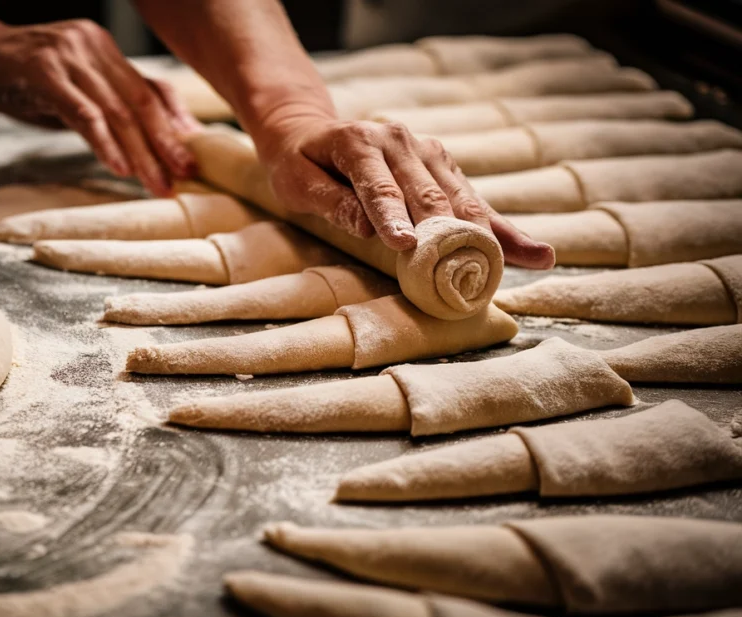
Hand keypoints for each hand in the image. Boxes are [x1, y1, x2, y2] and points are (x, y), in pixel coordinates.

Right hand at [0, 19, 201, 195]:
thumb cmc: (23, 79)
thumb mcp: (74, 91)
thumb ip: (109, 107)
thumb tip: (153, 142)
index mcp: (105, 49)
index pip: (149, 91)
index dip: (175, 127)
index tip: (192, 162)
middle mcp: (92, 46)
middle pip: (138, 103)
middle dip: (164, 145)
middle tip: (183, 179)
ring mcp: (68, 56)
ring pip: (115, 111)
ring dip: (139, 154)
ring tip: (156, 184)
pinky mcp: (43, 72)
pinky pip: (83, 113)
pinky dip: (103, 143)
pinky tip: (118, 167)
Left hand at [255, 114, 553, 267]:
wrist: (309, 129)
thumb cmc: (299, 163)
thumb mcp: (297, 182)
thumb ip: (329, 201)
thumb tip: (365, 225)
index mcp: (359, 143)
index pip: (379, 189)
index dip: (393, 219)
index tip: (407, 247)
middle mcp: (399, 141)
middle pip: (429, 194)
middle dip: (451, 233)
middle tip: (472, 270)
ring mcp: (426, 151)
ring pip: (460, 197)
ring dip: (491, 232)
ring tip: (531, 259)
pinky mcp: (441, 165)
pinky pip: (471, 200)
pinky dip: (500, 227)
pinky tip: (534, 251)